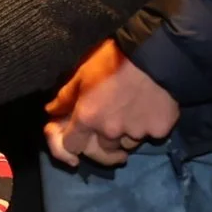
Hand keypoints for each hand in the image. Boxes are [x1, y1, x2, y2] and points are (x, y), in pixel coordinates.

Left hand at [45, 39, 178, 166]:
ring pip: (127, 145)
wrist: (153, 57)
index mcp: (88, 118)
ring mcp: (137, 133)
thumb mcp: (80, 74)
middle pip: (102, 154)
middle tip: (105, 133)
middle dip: (100, 147)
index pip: (72, 147)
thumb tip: (52, 112)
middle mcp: (110, 131)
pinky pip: (150, 135)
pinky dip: (147, 127)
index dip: (71, 143)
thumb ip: (65, 97)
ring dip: (125, 136)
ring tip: (128, 115)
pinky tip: (148, 110)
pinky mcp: (160, 132)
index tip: (77, 139)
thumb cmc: (111, 60)